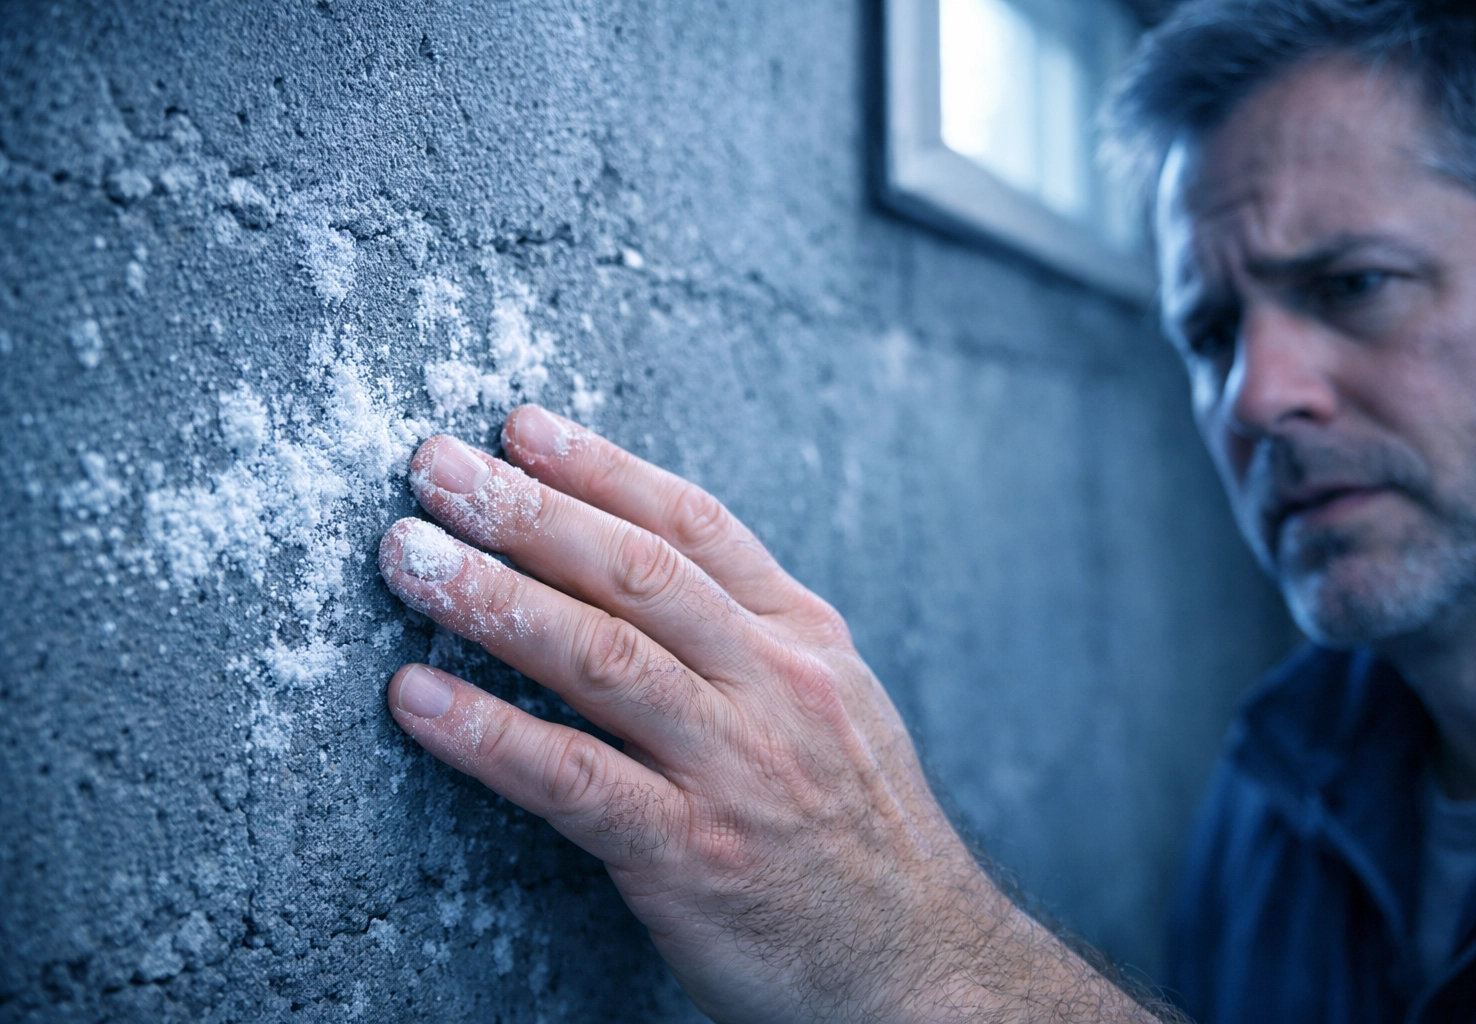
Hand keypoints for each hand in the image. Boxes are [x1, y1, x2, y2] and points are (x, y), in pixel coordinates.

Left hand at [377, 406, 1151, 1022]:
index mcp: (802, 638)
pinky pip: (575, 780)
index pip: (693, 525)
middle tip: (433, 466)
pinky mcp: (693, 853)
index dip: (600, 468)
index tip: (518, 426)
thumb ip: (747, 633)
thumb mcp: (832, 702)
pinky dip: (490, 734)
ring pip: (602, 658)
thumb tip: (642, 564)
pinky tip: (416, 699)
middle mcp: (772, 685)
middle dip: (528, 510)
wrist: (921, 961)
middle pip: (637, 572)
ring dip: (494, 598)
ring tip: (407, 557)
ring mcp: (735, 767)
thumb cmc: (857, 828)